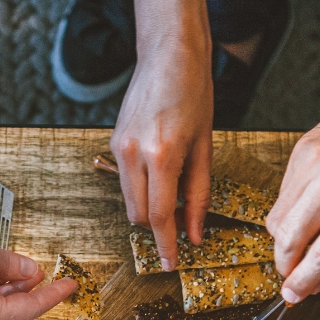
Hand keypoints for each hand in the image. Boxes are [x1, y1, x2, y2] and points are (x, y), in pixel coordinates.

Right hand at [112, 0, 212, 270]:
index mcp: (162, 156)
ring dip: (149, 207)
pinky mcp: (114, 142)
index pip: (158, 217)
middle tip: (179, 227)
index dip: (165, 244)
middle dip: (157, 227)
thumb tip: (194, 233)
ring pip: (129, 201)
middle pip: (138, 215)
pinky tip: (160, 170)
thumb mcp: (205, 147)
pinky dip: (142, 186)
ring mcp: (119, 148)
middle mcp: (134, 154)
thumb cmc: (193, 94)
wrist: (169, 55)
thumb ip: (199, 193)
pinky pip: (126, 180)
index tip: (170, 264)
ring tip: (173, 192)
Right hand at [268, 80, 319, 301]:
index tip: (291, 296)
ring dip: (284, 239)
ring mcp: (317, 158)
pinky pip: (284, 190)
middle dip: (284, 264)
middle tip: (290, 275)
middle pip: (290, 237)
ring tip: (301, 246)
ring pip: (278, 215)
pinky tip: (308, 213)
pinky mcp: (304, 145)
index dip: (303, 282)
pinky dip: (290, 210)